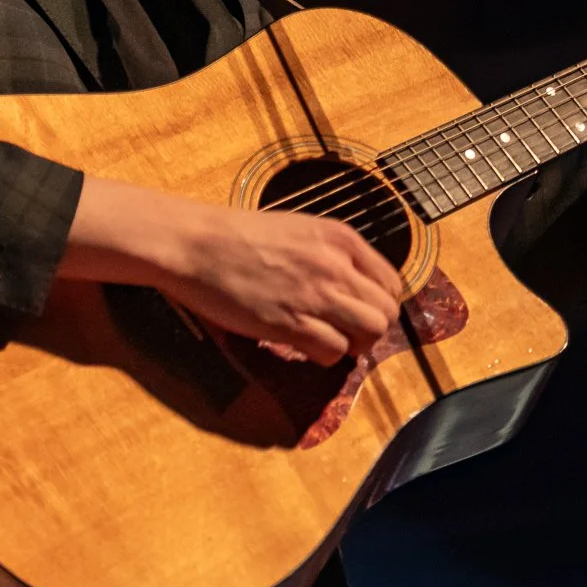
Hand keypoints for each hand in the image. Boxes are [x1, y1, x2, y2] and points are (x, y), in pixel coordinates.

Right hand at [63, 178, 399, 364]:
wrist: (195, 243)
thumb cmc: (237, 236)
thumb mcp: (298, 229)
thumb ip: (331, 254)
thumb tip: (352, 287)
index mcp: (340, 238)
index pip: (391, 282)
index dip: (379, 303)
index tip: (360, 312)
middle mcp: (336, 265)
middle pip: (385, 313)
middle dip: (370, 330)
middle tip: (346, 334)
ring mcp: (315, 294)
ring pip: (368, 334)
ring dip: (352, 345)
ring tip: (328, 341)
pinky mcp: (291, 323)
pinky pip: (332, 351)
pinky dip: (324, 357)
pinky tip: (304, 347)